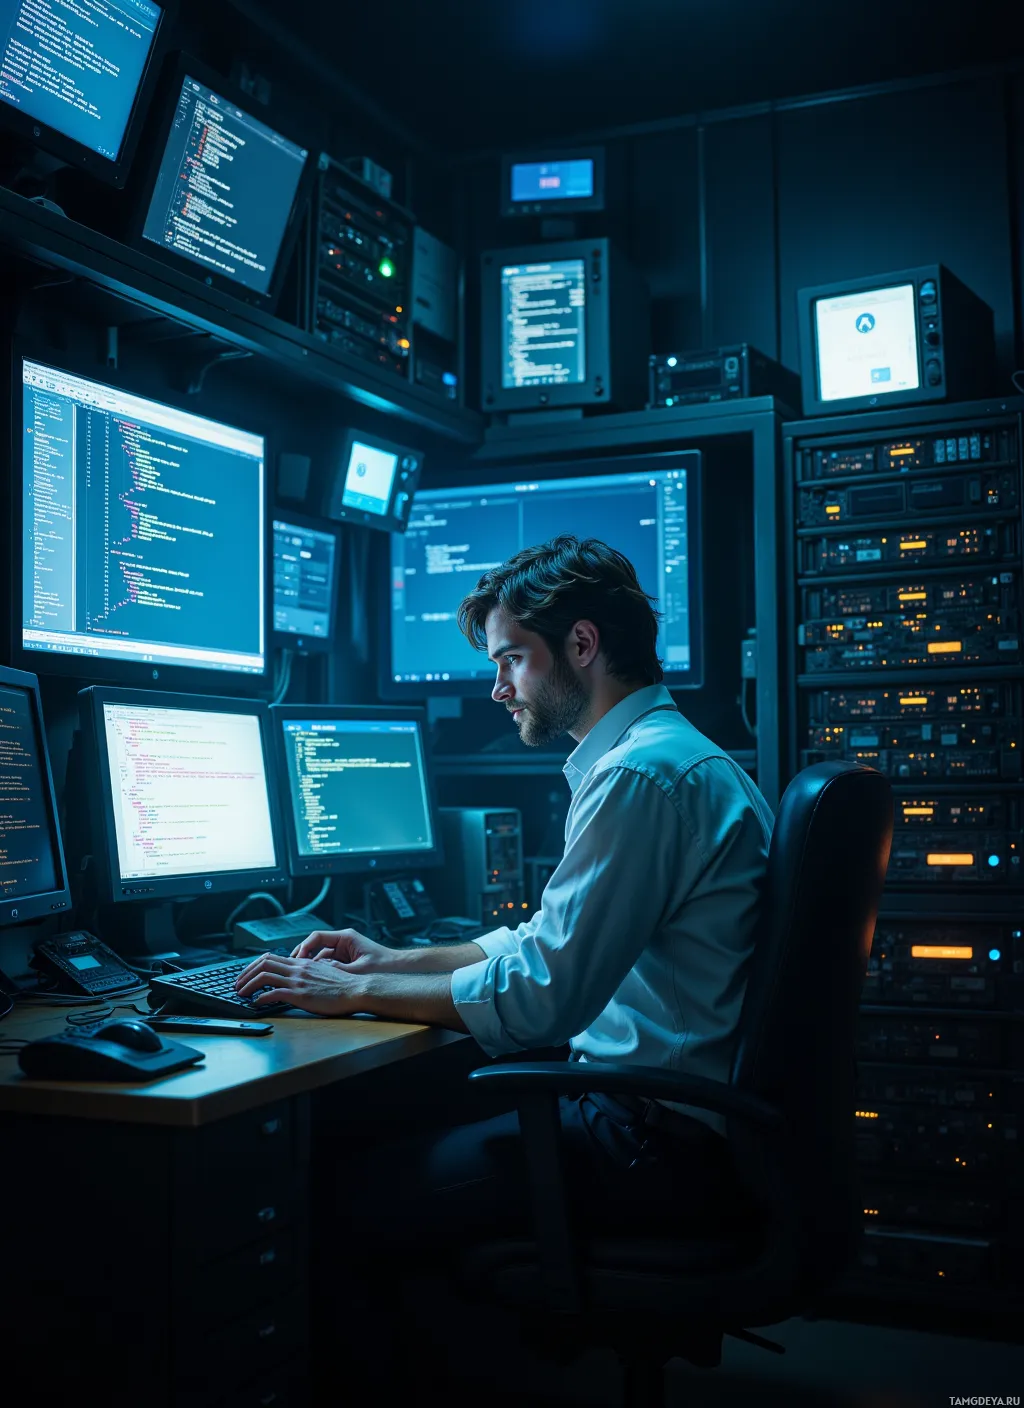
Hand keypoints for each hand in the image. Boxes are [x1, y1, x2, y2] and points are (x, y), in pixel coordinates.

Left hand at [234, 954, 365, 1015]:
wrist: (356, 990)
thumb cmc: (343, 985)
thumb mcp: (323, 973)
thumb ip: (308, 973)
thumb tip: (295, 978)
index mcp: (302, 963)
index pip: (271, 957)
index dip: (254, 965)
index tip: (247, 973)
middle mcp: (298, 969)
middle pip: (263, 963)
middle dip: (246, 973)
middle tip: (237, 983)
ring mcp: (298, 981)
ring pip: (264, 976)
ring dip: (248, 985)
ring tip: (241, 993)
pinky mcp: (300, 995)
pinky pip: (274, 993)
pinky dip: (261, 998)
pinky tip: (257, 1003)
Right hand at [290, 926, 397, 971]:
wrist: (401, 969)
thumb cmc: (385, 965)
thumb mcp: (359, 969)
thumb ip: (338, 970)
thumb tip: (317, 971)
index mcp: (346, 938)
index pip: (317, 937)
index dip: (304, 948)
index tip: (297, 960)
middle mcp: (343, 942)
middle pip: (316, 947)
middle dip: (303, 958)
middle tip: (292, 970)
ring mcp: (344, 952)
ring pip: (321, 958)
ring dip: (312, 967)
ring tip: (301, 978)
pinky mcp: (346, 962)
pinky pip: (328, 966)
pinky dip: (321, 972)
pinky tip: (315, 982)